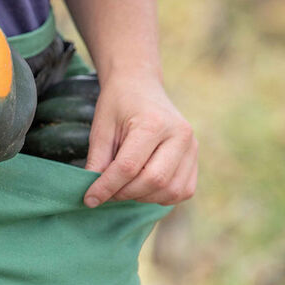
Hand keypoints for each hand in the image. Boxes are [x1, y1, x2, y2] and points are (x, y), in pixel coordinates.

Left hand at [83, 76, 197, 206]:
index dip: (107, 187)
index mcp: (154, 123)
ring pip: (170, 190)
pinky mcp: (195, 159)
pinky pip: (182, 190)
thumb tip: (93, 196)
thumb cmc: (118, 105)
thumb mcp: (101, 128)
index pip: (129, 167)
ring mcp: (192, 147)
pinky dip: (161, 197)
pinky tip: (143, 187)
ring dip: (142, 197)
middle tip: (106, 192)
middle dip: (125, 193)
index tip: (89, 199)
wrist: (141, 85)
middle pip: (153, 181)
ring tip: (124, 186)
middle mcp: (180, 135)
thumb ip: (98, 161)